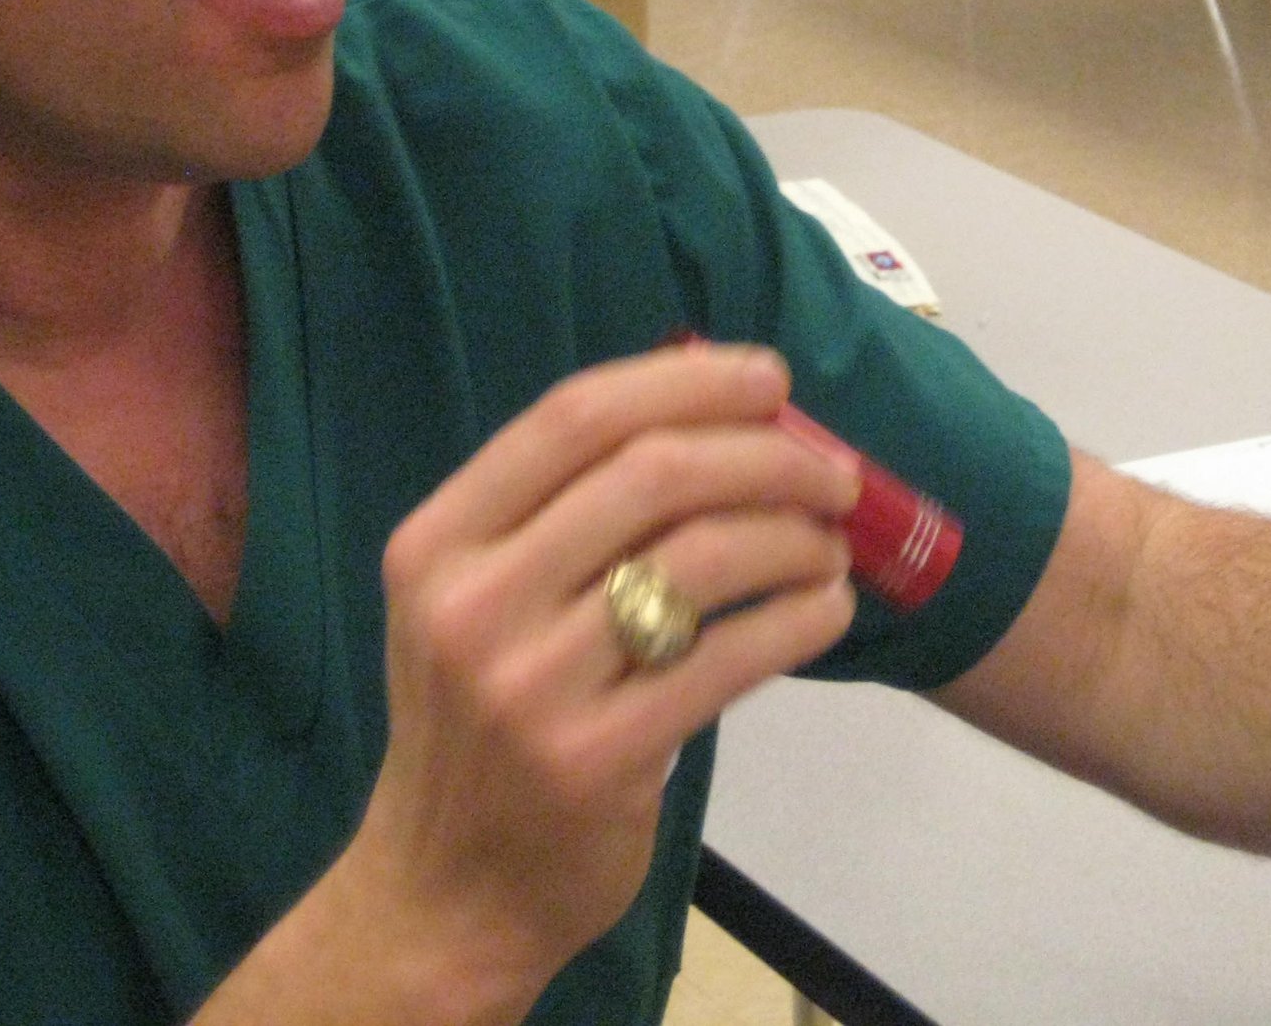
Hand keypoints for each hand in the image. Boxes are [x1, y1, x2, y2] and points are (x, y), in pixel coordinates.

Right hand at [336, 342, 860, 1011]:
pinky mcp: (597, 757)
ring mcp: (529, 684)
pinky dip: (802, 615)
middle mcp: (472, 602)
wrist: (447, 891)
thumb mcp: (480, 600)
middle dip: (767, 456)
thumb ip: (567, 513)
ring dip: (795, 537)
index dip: (689, 381)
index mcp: (438, 541)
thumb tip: (728, 414)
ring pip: (704, 557)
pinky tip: (827, 607)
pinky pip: (733, 656)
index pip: (576, 416)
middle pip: (653, 473)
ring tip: (830, 546)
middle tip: (832, 474)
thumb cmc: (484, 722)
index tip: (771, 380)